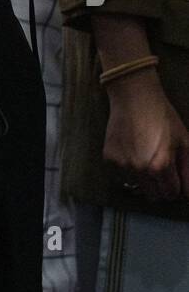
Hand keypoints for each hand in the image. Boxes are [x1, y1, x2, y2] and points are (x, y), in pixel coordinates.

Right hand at [103, 73, 188, 200]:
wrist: (134, 96)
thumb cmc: (161, 115)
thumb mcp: (184, 141)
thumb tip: (188, 192)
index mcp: (161, 166)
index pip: (171, 194)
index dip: (176, 186)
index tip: (174, 178)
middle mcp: (140, 169)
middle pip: (154, 195)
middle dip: (160, 186)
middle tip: (162, 169)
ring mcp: (122, 164)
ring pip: (138, 185)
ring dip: (144, 176)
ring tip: (146, 154)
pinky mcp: (110, 158)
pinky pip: (123, 172)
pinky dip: (129, 165)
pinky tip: (132, 148)